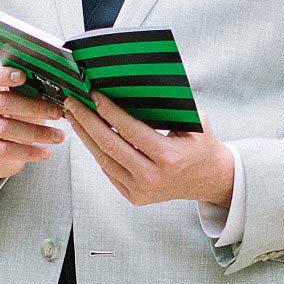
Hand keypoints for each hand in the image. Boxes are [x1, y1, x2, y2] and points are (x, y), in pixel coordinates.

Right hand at [0, 64, 64, 182]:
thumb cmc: (11, 116)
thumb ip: (30, 92)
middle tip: (57, 113)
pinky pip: (5, 150)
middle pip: (3, 103)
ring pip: (5, 129)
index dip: (5, 75)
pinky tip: (45, 152)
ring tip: (58, 136)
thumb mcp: (19, 100)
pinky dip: (28, 152)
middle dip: (34, 108)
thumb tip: (56, 91)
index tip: (24, 76)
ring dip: (36, 133)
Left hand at [65, 91, 234, 209]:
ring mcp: (141, 190)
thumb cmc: (201, 146)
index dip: (108, 111)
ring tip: (74, 117)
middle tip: (73, 103)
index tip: (94, 95)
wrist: (210, 179)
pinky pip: (109, 172)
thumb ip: (169, 108)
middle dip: (87, 121)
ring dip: (85, 137)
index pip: (129, 130)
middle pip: (109, 146)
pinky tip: (87, 135)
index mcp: (168, 156)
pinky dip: (97, 152)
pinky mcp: (134, 197)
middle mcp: (152, 177)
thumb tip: (137, 86)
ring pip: (104, 160)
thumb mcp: (195, 122)